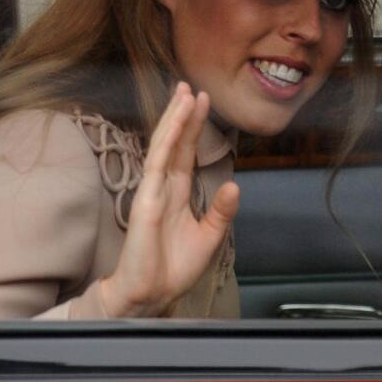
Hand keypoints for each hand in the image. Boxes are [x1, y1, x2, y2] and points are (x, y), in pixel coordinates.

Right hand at [98, 83, 239, 316]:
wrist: (152, 294)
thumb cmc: (174, 269)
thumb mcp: (209, 237)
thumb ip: (221, 211)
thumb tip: (235, 185)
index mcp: (177, 193)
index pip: (186, 152)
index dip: (194, 127)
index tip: (203, 102)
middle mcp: (163, 186)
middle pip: (174, 142)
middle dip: (182, 114)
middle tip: (190, 87)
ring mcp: (152, 190)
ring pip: (164, 145)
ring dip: (175, 118)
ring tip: (184, 93)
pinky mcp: (146, 198)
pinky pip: (157, 162)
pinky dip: (168, 139)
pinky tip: (177, 121)